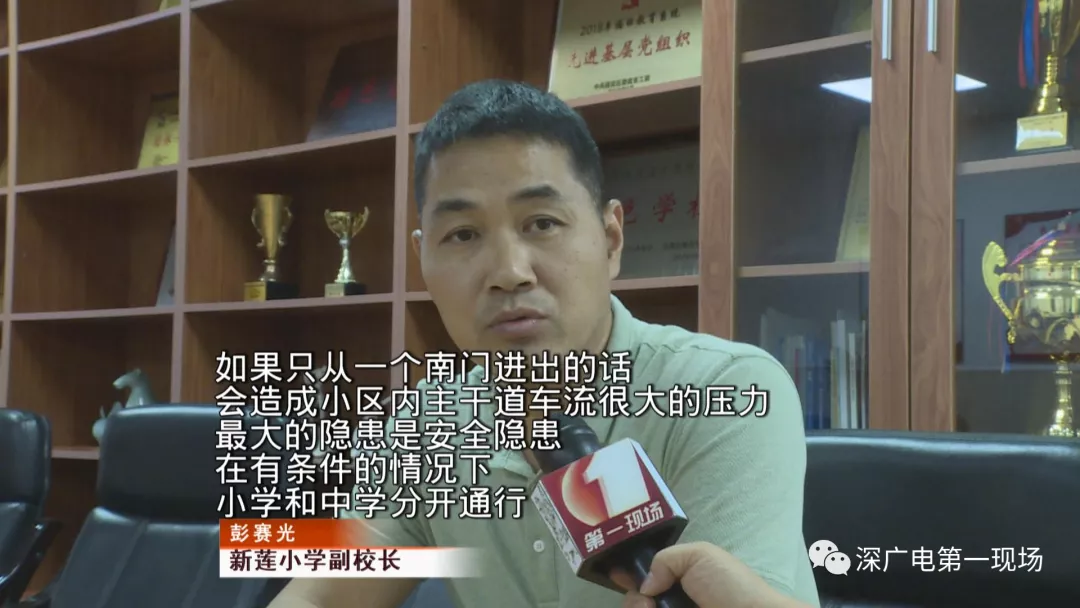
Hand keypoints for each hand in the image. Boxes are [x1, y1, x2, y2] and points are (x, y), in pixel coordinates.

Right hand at [617, 542, 800, 607]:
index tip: (615, 575)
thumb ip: (665, 559)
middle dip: (632, 598)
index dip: (628, 574)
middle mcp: (673, 599)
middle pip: (636, 599)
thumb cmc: (730, 586)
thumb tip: (645, 586)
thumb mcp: (699, 555)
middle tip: (645, 602)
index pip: (645, 575)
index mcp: (679, 576)